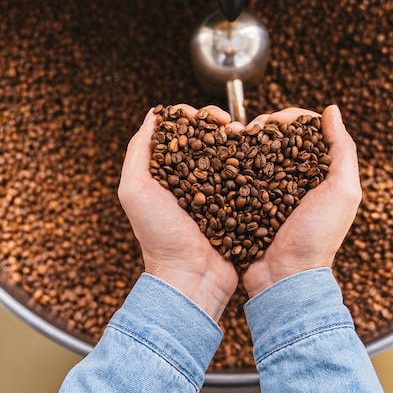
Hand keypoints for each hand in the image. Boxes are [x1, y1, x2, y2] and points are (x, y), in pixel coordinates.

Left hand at [119, 105, 238, 320]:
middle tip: (230, 124)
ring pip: (227, 153)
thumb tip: (154, 115)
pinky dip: (251, 162)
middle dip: (218, 123)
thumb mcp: (135, 190)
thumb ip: (138, 151)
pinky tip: (258, 155)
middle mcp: (189, 178)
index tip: (205, 116)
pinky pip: (245, 177)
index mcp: (164, 172)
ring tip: (246, 136)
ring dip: (237, 140)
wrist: (191, 277)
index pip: (178, 131)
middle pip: (205, 138)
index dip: (191, 116)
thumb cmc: (159, 236)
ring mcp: (214, 191)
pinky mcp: (235, 204)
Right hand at [242, 104, 361, 296]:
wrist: (284, 277)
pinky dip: (230, 162)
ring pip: (254, 153)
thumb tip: (332, 110)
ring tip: (232, 139)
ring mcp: (268, 191)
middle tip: (250, 130)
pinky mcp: (246, 203)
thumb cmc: (318, 236)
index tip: (275, 121)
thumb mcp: (343, 191)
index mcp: (319, 172)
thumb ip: (343, 149)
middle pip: (277, 138)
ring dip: (243, 142)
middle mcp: (294, 179)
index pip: (305, 131)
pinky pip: (237, 176)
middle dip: (262, 126)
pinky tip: (221, 156)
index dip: (290, 118)